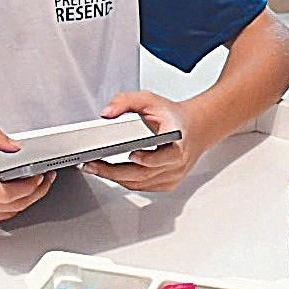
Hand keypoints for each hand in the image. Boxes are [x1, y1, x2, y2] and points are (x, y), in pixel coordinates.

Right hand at [0, 127, 54, 239]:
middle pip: (16, 206)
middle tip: (42, 181)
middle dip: (35, 193)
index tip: (42, 176)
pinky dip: (1, 211)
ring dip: (19, 203)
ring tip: (26, 187)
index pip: (14, 193)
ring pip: (6, 216)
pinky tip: (1, 198)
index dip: (34, 185)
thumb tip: (14, 146)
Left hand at [82, 91, 200, 191]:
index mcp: (178, 141)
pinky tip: (112, 174)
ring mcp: (174, 176)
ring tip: (96, 169)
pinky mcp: (168, 184)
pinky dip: (125, 181)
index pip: (163, 156)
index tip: (131, 154)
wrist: (195, 128)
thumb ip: (126, 101)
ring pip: (140, 184)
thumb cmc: (173, 117)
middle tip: (94, 165)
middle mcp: (178, 162)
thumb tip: (107, 113)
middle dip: (114, 171)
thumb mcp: (150, 100)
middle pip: (144, 174)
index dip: (147, 159)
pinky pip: (143, 187)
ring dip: (116, 178)